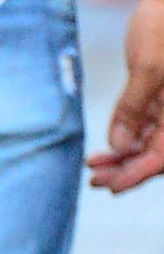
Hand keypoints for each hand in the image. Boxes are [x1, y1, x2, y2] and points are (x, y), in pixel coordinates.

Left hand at [90, 0, 163, 193]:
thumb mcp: (146, 67)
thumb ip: (133, 108)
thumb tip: (120, 145)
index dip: (139, 173)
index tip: (112, 186)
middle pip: (158, 153)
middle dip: (129, 169)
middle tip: (97, 181)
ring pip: (151, 141)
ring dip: (125, 155)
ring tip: (96, 166)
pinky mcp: (161, 95)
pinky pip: (147, 125)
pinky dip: (128, 136)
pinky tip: (107, 147)